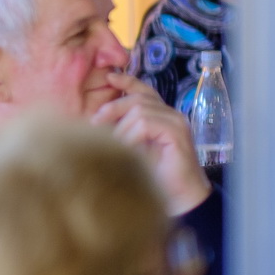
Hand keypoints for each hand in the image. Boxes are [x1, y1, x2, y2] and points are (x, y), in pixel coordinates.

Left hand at [91, 72, 211, 214]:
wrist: (179, 198)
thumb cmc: (154, 176)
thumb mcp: (132, 149)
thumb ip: (122, 132)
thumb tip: (95, 122)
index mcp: (160, 116)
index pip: (143, 90)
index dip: (127, 81)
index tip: (108, 77)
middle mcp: (170, 115)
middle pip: (137, 98)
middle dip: (113, 108)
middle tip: (95, 123)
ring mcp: (175, 122)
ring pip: (139, 110)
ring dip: (121, 129)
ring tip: (115, 146)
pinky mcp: (177, 133)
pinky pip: (146, 124)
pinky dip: (131, 136)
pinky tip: (128, 150)